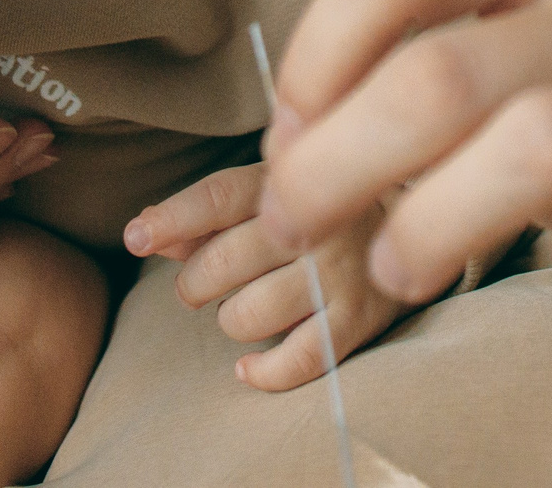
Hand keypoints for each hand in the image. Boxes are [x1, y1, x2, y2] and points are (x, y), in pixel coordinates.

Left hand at [124, 163, 403, 389]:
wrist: (415, 219)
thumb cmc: (317, 206)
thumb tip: (146, 233)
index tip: (135, 238)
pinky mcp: (358, 320)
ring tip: (244, 309)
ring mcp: (338, 273)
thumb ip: (207, 212)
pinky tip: (249, 365)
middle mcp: (315, 223)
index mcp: (288, 179)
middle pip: (221, 264)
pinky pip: (297, 362)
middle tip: (201, 285)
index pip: (217, 197)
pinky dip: (264, 372)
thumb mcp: (267, 190)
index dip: (170, 220)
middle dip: (195, 283)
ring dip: (230, 320)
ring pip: (248, 315)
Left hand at [254, 0, 551, 348]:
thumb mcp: (522, 49)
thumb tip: (292, 135)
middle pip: (443, 70)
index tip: (293, 127)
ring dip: (435, 223)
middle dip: (337, 162)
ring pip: (537, 144)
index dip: (318, 48)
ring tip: (402, 266)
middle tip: (300, 224)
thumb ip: (416, 61)